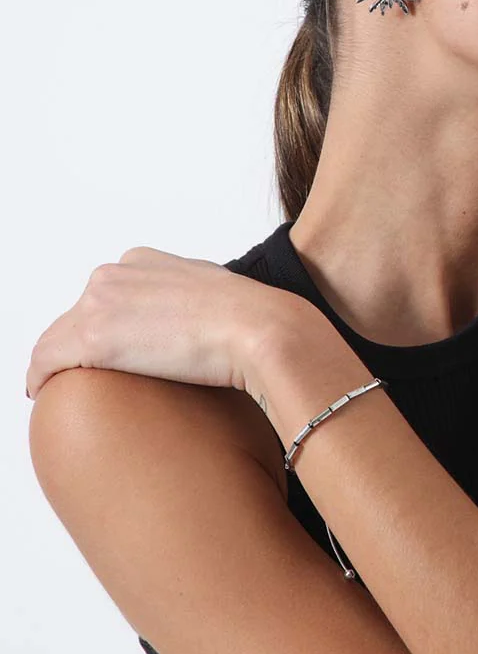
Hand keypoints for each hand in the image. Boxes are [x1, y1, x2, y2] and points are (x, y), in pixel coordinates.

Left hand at [25, 246, 294, 399]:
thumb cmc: (252, 318)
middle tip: (94, 377)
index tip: (113, 353)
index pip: (106, 297)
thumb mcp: (217, 293)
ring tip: (68, 390)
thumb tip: (199, 322)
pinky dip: (40, 379)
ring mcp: (102, 302)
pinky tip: (45, 393)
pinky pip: (44, 362)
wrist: (261, 328)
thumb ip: (192, 298)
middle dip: (80, 347)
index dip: (107, 328)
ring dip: (61, 364)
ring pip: (57, 339)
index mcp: (144, 260)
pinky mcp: (92, 337)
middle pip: (78, 316)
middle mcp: (117, 273)